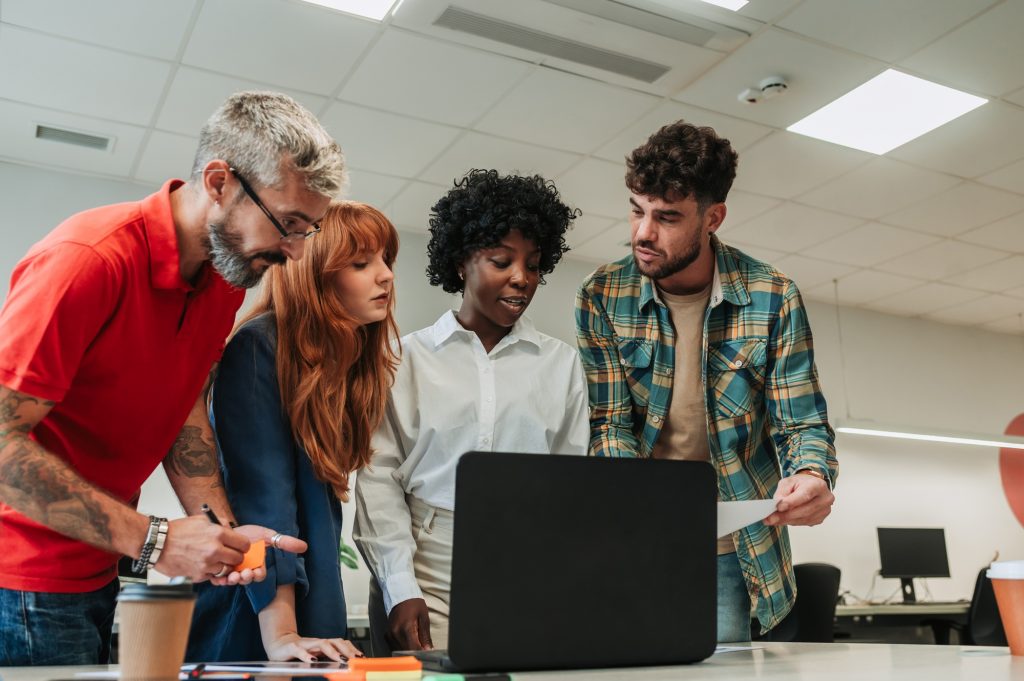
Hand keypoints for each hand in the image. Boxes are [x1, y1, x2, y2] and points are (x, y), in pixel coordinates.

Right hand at [155, 518, 306, 584]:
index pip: (243, 545)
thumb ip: (220, 524)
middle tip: (229, 555)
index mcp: (218, 534)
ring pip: (226, 570)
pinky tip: (203, 564)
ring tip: (215, 560)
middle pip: (238, 559)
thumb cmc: (178, 530)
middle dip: (236, 558)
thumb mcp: (202, 520)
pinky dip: (211, 572)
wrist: (157, 543)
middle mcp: (214, 550)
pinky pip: (212, 576)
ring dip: (223, 566)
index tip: (239, 547)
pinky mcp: (198, 575)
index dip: (243, 546)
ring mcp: (207, 564)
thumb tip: (231, 529)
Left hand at [209, 525, 307, 585]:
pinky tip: (220, 575)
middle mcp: (245, 570)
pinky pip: (219, 580)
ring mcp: (232, 572)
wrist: (228, 528)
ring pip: (233, 581)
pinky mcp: (219, 571)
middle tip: (243, 574)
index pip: (260, 574)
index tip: (257, 572)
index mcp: (257, 564)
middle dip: (245, 579)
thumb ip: (285, 542)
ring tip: (232, 575)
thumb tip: (305, 546)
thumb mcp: (267, 536)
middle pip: (247, 580)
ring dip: (233, 581)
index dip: (258, 575)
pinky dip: (220, 579)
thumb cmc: (249, 533)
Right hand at [264, 632, 362, 661]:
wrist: (279, 645)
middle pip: (334, 641)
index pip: (341, 643)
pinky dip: (306, 655)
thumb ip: (327, 658)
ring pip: (321, 644)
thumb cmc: (299, 652)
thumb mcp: (315, 655)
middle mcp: (316, 642)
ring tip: (340, 660)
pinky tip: (312, 661)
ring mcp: (304, 644)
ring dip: (332, 652)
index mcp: (323, 645)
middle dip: (346, 650)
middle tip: (354, 659)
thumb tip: (344, 665)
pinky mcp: (292, 648)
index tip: (361, 657)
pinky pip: (300, 650)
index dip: (351, 648)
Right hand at [387, 598, 432, 649]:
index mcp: (406, 628)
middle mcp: (395, 633)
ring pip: (400, 650)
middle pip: (406, 651)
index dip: (422, 652)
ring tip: (417, 642)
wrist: (400, 595)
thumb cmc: (414, 604)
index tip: (427, 652)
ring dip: (409, 650)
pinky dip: (403, 647)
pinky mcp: (387, 635)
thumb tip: (428, 650)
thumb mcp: (424, 618)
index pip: (414, 648)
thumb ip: (425, 636)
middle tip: (424, 647)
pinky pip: (395, 647)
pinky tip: (409, 641)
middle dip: (416, 651)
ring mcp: (390, 634)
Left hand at [764, 474, 833, 526]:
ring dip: (787, 520)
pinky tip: (784, 519)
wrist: (812, 486)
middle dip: (785, 515)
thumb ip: (782, 492)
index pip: (805, 495)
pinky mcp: (820, 518)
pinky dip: (792, 522)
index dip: (791, 503)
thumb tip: (778, 505)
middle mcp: (824, 498)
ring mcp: (824, 510)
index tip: (779, 507)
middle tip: (770, 518)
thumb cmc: (801, 483)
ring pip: (803, 519)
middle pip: (804, 510)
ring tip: (773, 520)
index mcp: (818, 485)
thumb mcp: (788, 482)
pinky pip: (804, 523)